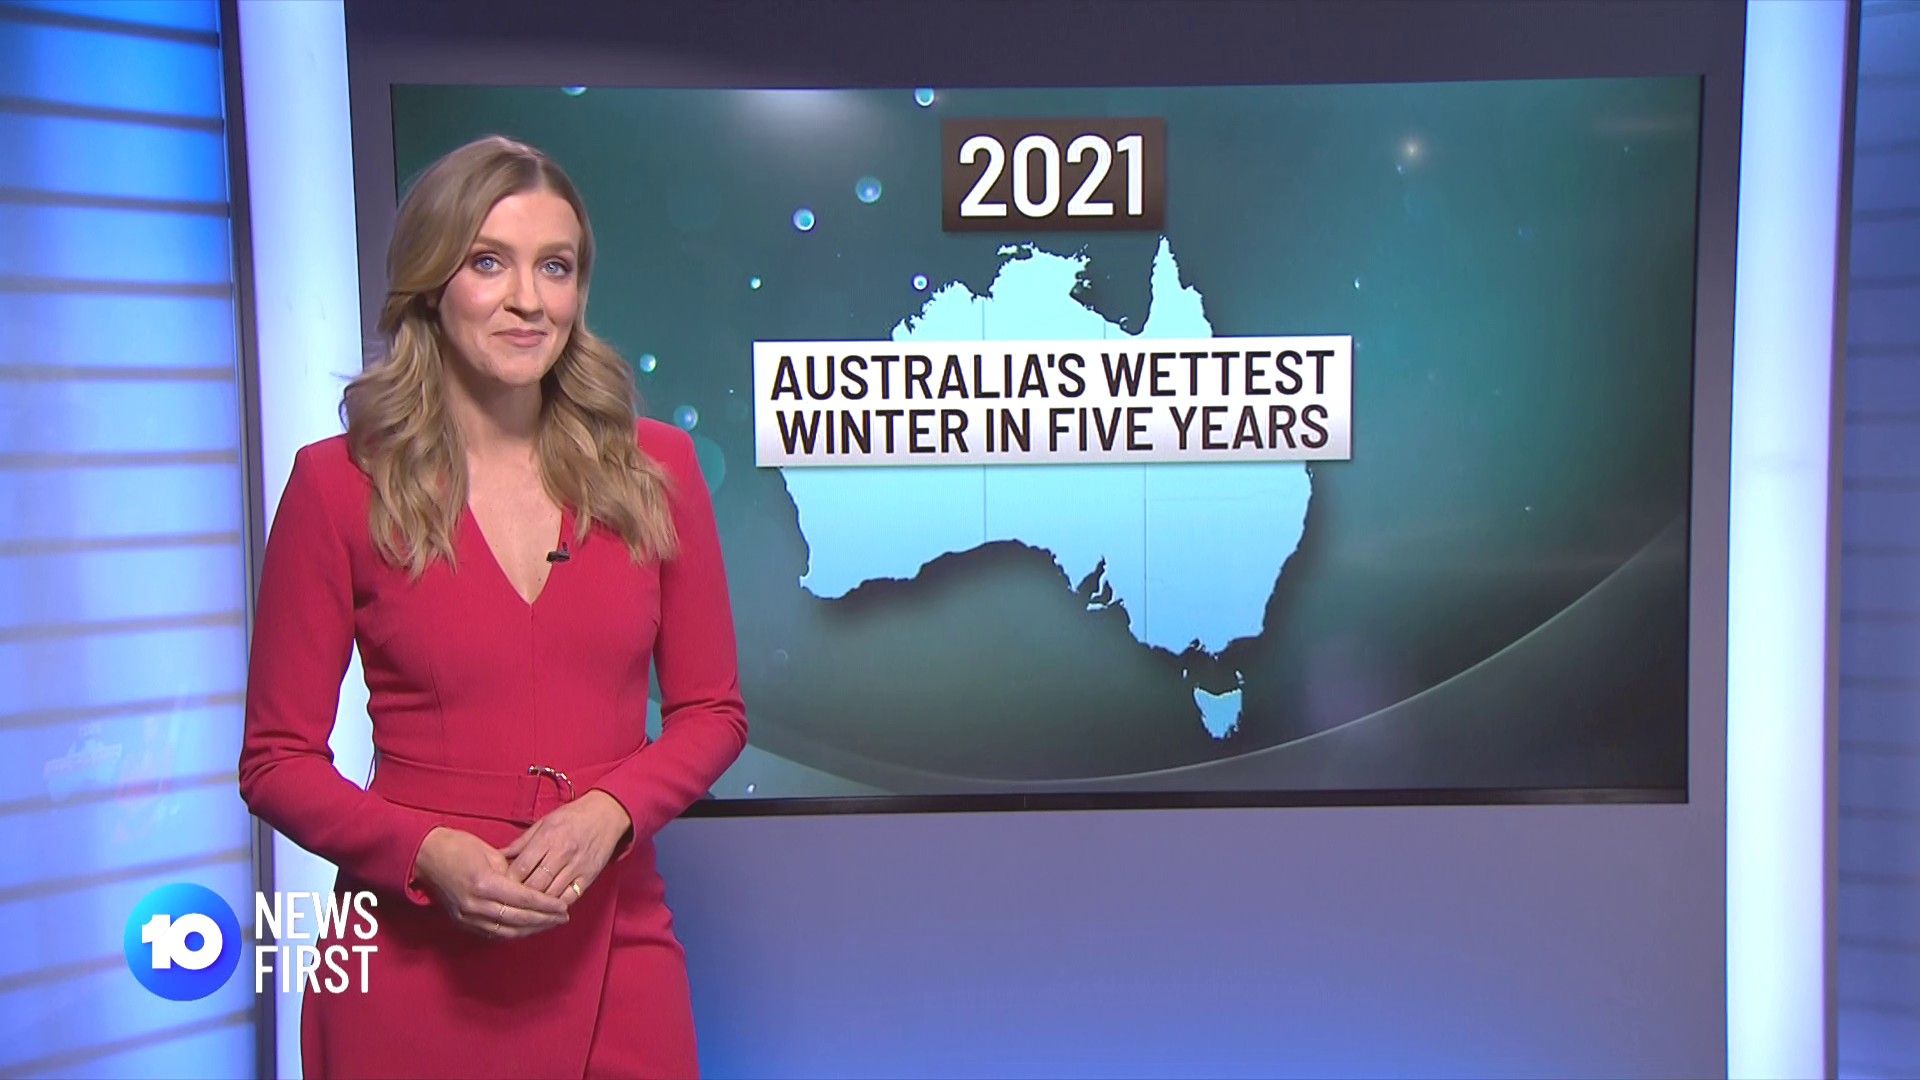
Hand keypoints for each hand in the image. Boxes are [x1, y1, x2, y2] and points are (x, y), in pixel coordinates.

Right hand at [412, 826, 570, 938]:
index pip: (524, 900)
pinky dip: (513, 932)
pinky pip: (493, 933)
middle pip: (519, 919)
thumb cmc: (457, 847)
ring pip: (507, 932)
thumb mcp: (490, 853)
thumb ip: (512, 872)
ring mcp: (468, 916)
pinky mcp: (462, 922)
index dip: (546, 905)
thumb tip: (532, 886)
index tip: (563, 907)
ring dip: (531, 930)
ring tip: (549, 924)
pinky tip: (527, 928)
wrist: (424, 857)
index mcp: (485, 883)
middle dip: (544, 920)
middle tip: (563, 917)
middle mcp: (476, 905)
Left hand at [503, 790, 631, 905]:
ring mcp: (577, 866)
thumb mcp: (544, 822)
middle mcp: (562, 853)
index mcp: (548, 837)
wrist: (606, 815)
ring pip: (551, 894)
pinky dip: (556, 906)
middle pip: (534, 884)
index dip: (507, 880)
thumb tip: (498, 857)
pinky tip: (547, 907)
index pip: (522, 867)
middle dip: (519, 895)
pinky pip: (569, 898)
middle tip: (509, 900)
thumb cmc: (572, 817)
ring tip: (524, 907)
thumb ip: (521, 842)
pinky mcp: (589, 877)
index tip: (499, 886)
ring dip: (536, 904)